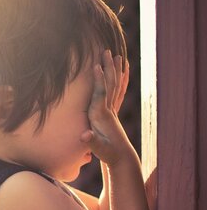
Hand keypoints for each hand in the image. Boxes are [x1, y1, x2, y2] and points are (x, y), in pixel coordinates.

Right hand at [80, 50, 134, 166]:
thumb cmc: (108, 154)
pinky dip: (121, 80)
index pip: (100, 94)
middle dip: (108, 67)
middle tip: (107, 51)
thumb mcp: (98, 149)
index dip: (99, 80)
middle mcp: (109, 110)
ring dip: (116, 70)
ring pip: (115, 85)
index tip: (96, 65)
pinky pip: (118, 92)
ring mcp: (113, 110)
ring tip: (117, 55)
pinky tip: (124, 71)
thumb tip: (84, 135)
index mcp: (101, 116)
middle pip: (109, 84)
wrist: (121, 159)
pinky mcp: (114, 112)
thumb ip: (92, 141)